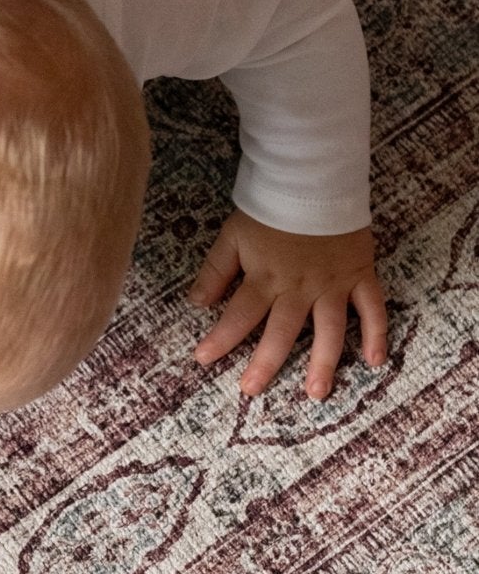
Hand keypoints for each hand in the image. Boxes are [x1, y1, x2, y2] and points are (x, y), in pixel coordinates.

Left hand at [187, 210, 388, 398]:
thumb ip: (215, 272)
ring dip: (323, 363)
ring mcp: (333, 286)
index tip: (203, 359)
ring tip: (315, 393)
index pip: (239, 316)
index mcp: (265, 278)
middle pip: (280, 332)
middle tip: (251, 390)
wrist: (315, 181)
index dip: (220, 339)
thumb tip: (196, 303)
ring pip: (329, 331)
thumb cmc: (271, 209)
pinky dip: (376, 334)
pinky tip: (373, 361)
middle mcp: (299, 289)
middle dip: (264, 363)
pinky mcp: (360, 276)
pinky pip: (372, 309)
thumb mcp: (233, 236)